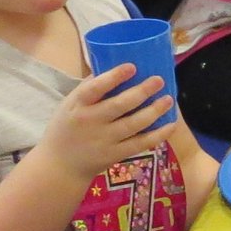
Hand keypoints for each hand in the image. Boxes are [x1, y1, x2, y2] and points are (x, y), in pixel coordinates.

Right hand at [41, 64, 179, 183]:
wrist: (60, 165)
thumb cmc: (66, 127)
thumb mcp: (69, 105)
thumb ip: (89, 88)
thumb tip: (111, 64)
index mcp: (77, 105)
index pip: (94, 88)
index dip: (113, 77)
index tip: (132, 67)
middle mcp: (91, 122)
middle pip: (119, 106)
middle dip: (142, 92)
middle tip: (159, 80)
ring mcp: (104, 140)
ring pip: (133, 125)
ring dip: (154, 111)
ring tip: (169, 99)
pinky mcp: (116, 155)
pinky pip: (140, 144)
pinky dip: (157, 134)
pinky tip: (170, 124)